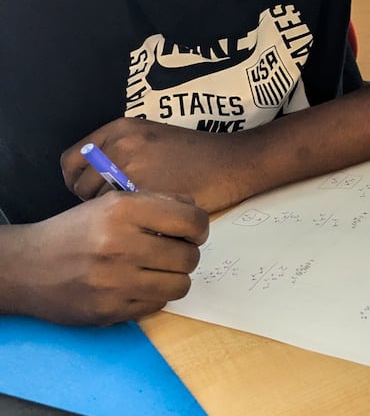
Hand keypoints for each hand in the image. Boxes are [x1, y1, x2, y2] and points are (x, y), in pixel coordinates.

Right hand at [2, 192, 207, 324]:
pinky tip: (136, 284)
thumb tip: (196, 212)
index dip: (199, 228)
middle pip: (190, 256)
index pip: (192, 221)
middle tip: (171, 252)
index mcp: (123, 211)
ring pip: (180, 285)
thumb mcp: (111, 204)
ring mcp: (114, 281)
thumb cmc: (76, 232)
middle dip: (186, 254)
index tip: (192, 233)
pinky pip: (158, 304)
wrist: (26, 268)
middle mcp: (120, 244)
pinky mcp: (109, 310)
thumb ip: (157, 203)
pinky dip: (153, 295)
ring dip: (174, 278)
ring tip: (156, 270)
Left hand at [63, 118, 258, 212]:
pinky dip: (129, 220)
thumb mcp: (152, 136)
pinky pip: (120, 215)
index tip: (92, 190)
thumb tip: (92, 175)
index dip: (78, 179)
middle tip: (120, 206)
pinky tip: (147, 217)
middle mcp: (120, 145)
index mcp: (120, 129)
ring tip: (136, 212)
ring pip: (98, 203)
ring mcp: (132, 169)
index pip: (72, 161)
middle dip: (94, 199)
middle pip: (80, 184)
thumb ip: (119, 149)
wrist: (233, 162)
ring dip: (112, 212)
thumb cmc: (196, 153)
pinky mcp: (145, 192)